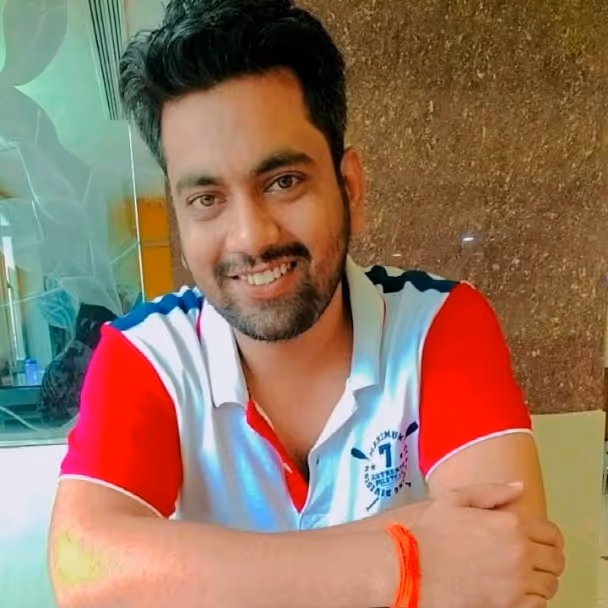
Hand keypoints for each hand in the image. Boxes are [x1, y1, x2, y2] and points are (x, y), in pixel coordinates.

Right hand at [405, 483, 564, 607]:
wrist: (411, 565)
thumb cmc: (429, 532)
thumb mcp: (455, 498)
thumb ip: (491, 491)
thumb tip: (519, 487)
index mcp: (510, 524)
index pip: (552, 534)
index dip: (548, 537)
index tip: (540, 541)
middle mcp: (520, 553)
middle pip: (556, 560)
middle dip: (547, 558)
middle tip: (532, 559)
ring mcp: (516, 583)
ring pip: (550, 584)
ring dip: (540, 579)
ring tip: (523, 576)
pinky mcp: (508, 606)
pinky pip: (538, 605)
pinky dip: (532, 599)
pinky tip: (515, 591)